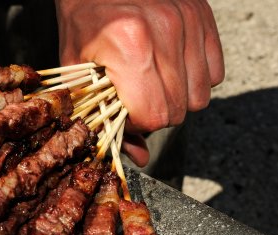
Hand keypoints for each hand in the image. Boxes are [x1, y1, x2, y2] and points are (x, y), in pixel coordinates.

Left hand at [55, 0, 224, 165]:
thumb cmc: (83, 21)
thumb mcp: (79, 70)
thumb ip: (103, 116)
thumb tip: (139, 157)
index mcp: (129, 46)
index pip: (154, 115)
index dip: (137, 123)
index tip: (123, 113)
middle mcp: (166, 31)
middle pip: (178, 110)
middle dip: (154, 115)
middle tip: (135, 98)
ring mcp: (189, 22)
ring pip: (200, 97)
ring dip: (176, 100)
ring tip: (152, 83)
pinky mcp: (203, 17)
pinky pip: (214, 74)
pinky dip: (194, 80)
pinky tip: (171, 69)